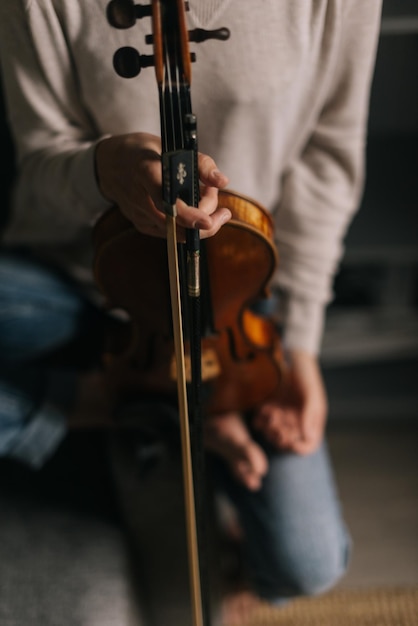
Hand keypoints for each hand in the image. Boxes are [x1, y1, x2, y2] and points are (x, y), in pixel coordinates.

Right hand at [95, 132, 230, 237]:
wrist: (108, 165)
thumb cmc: (144, 151)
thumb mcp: (171, 145)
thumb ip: (200, 163)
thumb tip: (223, 182)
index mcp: (145, 171)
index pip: (167, 199)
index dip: (188, 214)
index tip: (208, 221)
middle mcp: (140, 198)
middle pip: (177, 223)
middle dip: (206, 218)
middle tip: (215, 194)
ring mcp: (139, 215)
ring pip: (178, 232)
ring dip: (200, 219)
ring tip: (208, 196)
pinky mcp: (141, 225)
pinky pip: (172, 233)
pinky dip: (188, 223)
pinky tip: (193, 205)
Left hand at [253, 350, 327, 454]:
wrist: (293, 357)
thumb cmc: (307, 375)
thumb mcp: (311, 394)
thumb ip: (309, 414)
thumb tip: (308, 437)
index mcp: (311, 422)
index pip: (307, 445)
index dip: (299, 448)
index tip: (290, 442)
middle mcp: (296, 423)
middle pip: (287, 442)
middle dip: (281, 436)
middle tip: (277, 423)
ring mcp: (283, 417)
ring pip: (273, 434)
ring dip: (269, 428)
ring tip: (271, 412)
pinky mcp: (270, 409)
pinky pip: (262, 423)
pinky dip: (260, 420)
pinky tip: (263, 409)